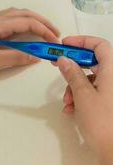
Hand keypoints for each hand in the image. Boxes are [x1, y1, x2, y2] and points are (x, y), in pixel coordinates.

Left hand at [0, 8, 59, 71]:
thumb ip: (13, 58)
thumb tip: (35, 57)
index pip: (28, 22)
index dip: (44, 30)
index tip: (54, 41)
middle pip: (26, 13)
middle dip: (44, 22)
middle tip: (55, 32)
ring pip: (19, 14)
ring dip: (35, 20)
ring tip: (46, 30)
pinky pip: (13, 19)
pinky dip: (26, 22)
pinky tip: (28, 31)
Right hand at [57, 36, 112, 164]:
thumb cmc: (102, 122)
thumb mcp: (83, 95)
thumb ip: (73, 74)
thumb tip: (63, 59)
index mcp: (112, 71)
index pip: (99, 45)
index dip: (82, 41)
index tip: (65, 44)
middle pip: (91, 62)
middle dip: (73, 67)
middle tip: (57, 66)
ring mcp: (110, 89)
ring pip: (88, 79)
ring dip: (74, 87)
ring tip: (67, 102)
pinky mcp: (106, 100)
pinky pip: (91, 91)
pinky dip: (79, 97)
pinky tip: (72, 109)